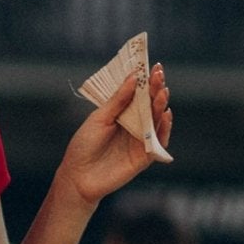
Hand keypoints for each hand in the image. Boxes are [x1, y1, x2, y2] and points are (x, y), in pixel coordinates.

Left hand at [54, 63, 172, 207]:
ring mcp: (140, 140)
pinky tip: (165, 115)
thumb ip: (118, 101)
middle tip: (160, 76)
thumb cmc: (84, 146)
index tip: (154, 67)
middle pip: (150, 105)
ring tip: (162, 93)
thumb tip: (134, 78)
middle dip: (156, 89)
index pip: (139, 94)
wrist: (77, 177)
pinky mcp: (144, 157)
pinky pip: (158, 142)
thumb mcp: (99, 118)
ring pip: (156, 121)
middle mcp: (134, 125)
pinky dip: (164, 129)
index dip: (147, 81)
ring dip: (161, 106)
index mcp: (123, 114)